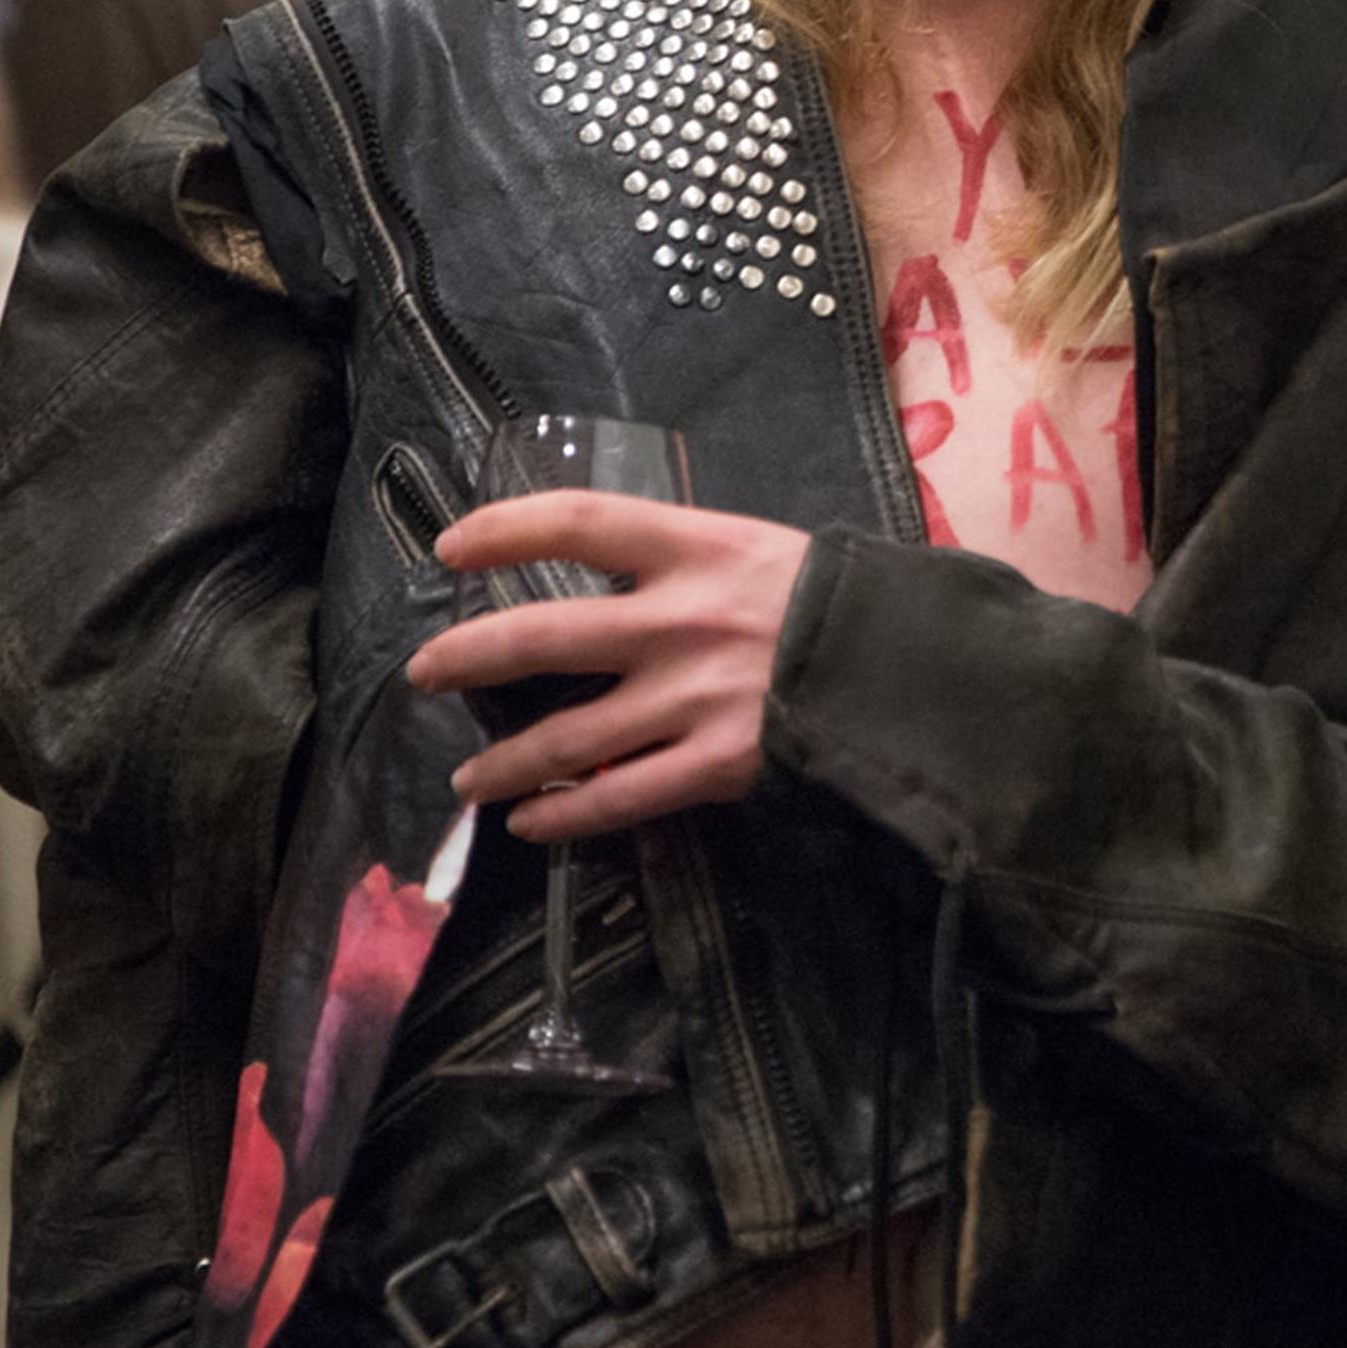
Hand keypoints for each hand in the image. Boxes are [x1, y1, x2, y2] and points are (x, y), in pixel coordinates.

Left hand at [405, 490, 810, 843]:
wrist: (920, 671)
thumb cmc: (838, 602)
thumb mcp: (761, 550)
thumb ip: (687, 563)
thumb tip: (613, 578)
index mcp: (695, 547)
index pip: (576, 522)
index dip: (503, 529)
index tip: (451, 547)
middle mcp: (680, 619)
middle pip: (542, 634)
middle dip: (468, 657)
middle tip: (426, 672)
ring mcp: (694, 697)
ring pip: (566, 737)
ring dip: (504, 763)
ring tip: (469, 781)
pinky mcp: (716, 764)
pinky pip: (618, 799)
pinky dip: (564, 817)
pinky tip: (531, 825)